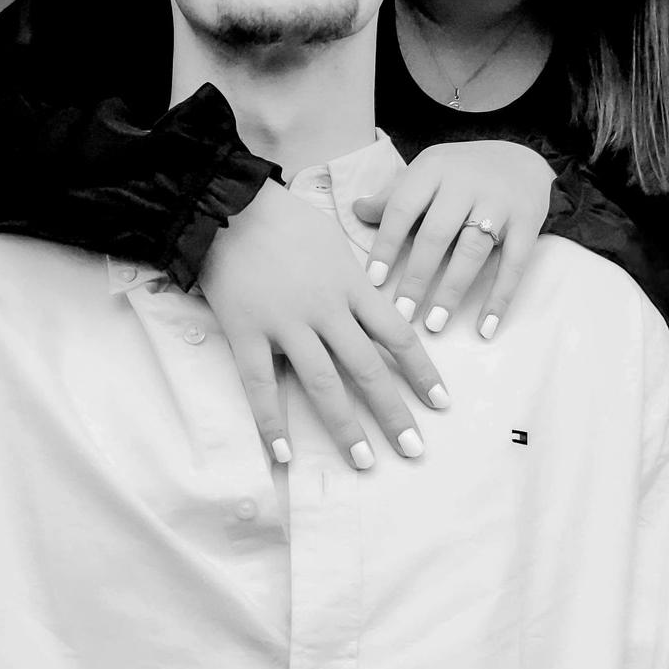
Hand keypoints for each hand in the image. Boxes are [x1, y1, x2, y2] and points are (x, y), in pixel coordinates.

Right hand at [200, 181, 449, 469]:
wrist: (227, 206)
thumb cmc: (284, 218)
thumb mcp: (335, 238)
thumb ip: (356, 275)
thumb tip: (376, 297)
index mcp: (352, 285)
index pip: (398, 335)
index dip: (422, 372)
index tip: (441, 404)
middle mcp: (326, 310)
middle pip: (368, 369)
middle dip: (394, 413)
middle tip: (414, 451)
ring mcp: (285, 324)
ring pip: (323, 384)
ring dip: (346, 427)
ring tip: (364, 462)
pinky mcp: (246, 333)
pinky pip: (261, 385)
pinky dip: (272, 422)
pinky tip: (284, 454)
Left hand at [354, 141, 553, 337]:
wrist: (521, 159)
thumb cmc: (460, 174)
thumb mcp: (427, 173)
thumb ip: (395, 194)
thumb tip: (357, 211)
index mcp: (433, 168)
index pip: (403, 207)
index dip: (386, 245)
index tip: (373, 281)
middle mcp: (466, 182)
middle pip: (437, 233)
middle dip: (417, 277)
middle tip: (401, 313)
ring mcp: (499, 201)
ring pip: (473, 250)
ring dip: (452, 290)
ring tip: (434, 323)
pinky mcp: (528, 221)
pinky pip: (514, 264)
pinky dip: (500, 297)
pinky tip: (485, 327)